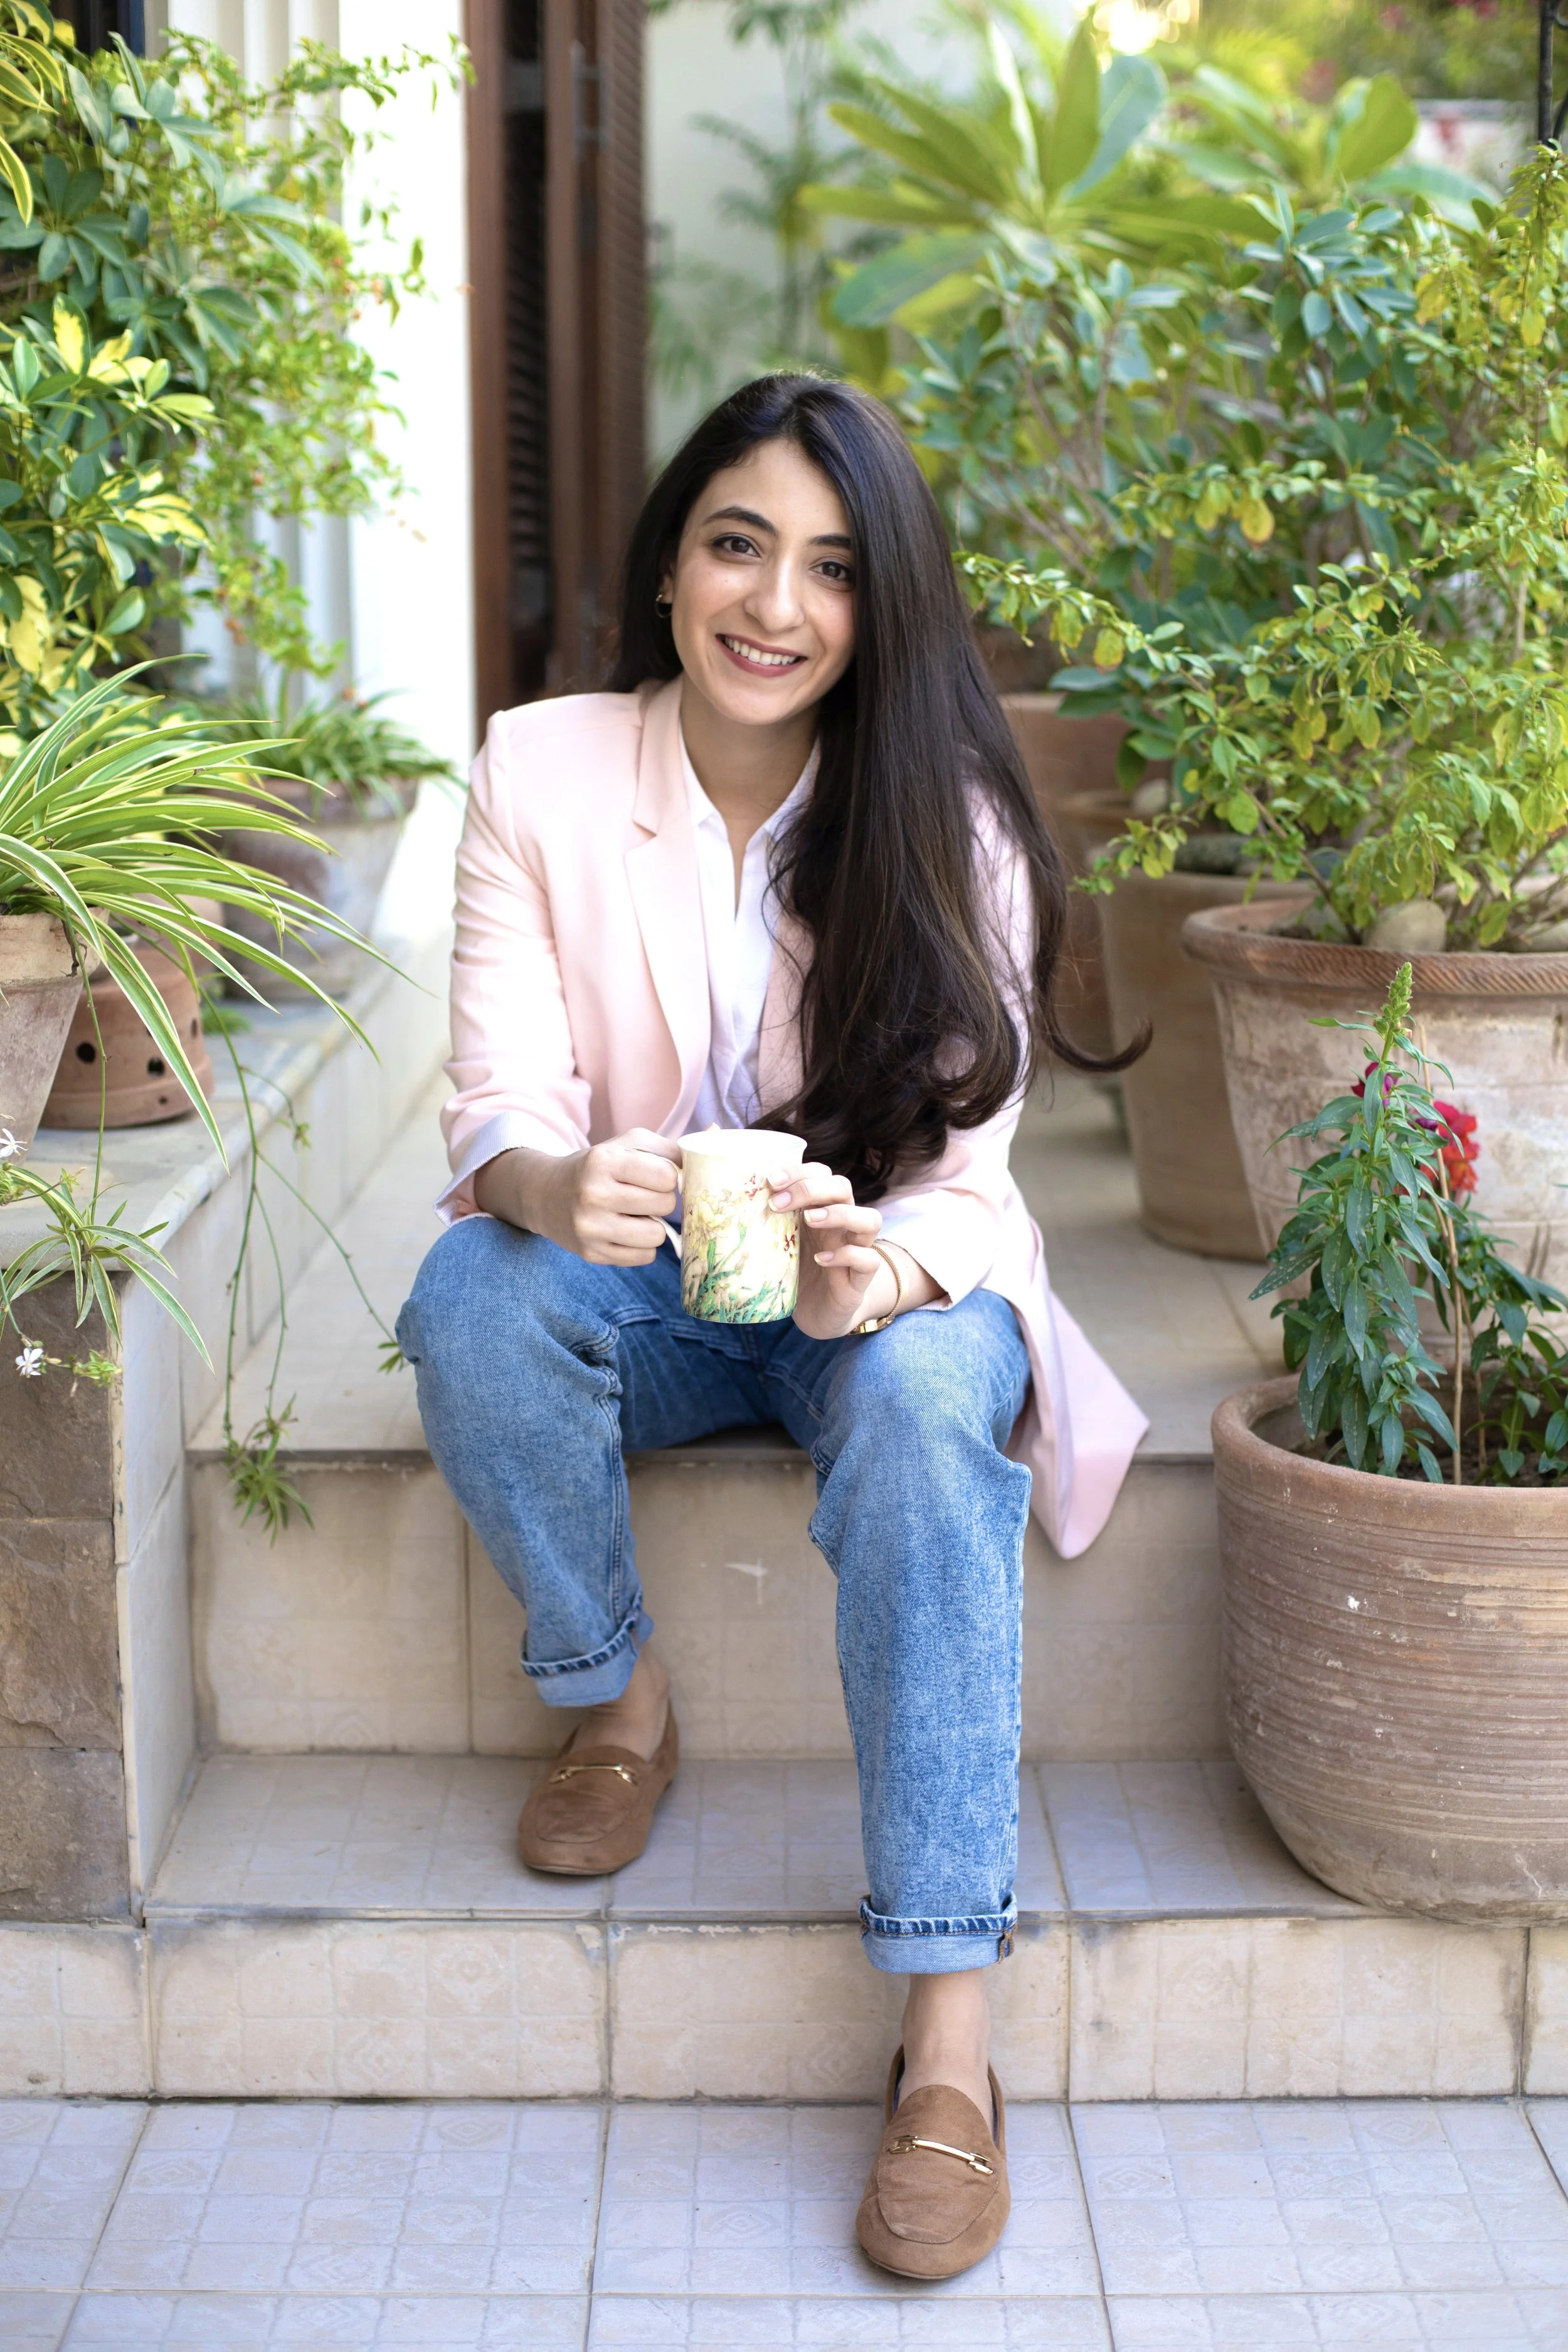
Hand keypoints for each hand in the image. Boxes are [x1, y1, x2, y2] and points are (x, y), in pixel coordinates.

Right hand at [476, 1129, 678, 1263]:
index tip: (657, 1178)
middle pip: (665, 1206)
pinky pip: (643, 1257)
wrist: (546, 1194)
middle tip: (645, 1196)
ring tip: (636, 1215)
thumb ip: (670, 1146)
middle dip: (663, 1201)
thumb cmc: (599, 1166)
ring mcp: (590, 1228)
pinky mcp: (591, 1253)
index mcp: (604, 1161)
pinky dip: (642, 1246)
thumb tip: (716, 1136)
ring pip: (657, 1237)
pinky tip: (626, 1231)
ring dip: (655, 1226)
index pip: (667, 1177)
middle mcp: (593, 1194)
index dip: (669, 1178)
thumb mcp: (628, 1144)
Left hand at [771, 1159, 889, 1339]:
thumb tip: (707, 1198)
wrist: (818, 1313)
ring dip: (838, 1214)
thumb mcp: (776, 1243)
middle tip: (778, 1203)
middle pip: (844, 1187)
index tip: (770, 1180)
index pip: (822, 1173)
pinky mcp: (860, 1280)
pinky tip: (819, 1260)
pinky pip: (869, 1260)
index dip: (800, 1170)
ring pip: (870, 1219)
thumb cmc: (796, 1273)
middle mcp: (842, 1225)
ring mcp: (856, 1249)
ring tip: (808, 1220)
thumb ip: (760, 1221)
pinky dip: (847, 1255)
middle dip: (811, 1188)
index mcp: (821, 1209)